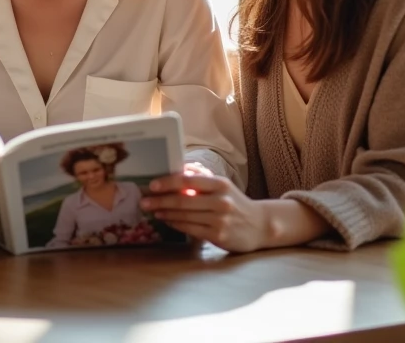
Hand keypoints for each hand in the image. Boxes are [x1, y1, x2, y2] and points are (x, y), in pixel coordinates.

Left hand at [141, 163, 268, 252]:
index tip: (152, 185)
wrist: (260, 225)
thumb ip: (201, 178)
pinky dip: (176, 224)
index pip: (188, 181)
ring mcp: (220, 219)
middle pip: (182, 200)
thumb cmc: (235, 202)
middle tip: (144, 201)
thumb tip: (178, 168)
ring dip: (165, 213)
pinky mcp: (218, 236)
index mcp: (220, 184)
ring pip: (184, 216)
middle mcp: (220, 201)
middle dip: (160, 201)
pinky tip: (167, 221)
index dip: (167, 183)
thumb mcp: (222, 186)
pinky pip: (191, 229)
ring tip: (153, 210)